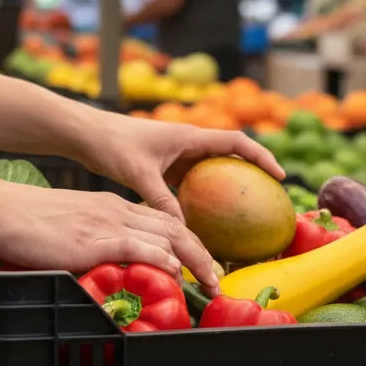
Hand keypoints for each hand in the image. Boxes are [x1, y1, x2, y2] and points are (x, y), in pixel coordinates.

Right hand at [0, 182, 219, 289]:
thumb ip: (93, 243)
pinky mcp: (94, 239)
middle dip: (202, 254)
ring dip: (194, 261)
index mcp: (113, 207)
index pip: (162, 222)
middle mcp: (118, 212)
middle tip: (218, 280)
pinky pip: (137, 247)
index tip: (201, 265)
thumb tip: (106, 267)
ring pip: (166, 237)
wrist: (2, 210)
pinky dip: (161, 260)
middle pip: (175, 228)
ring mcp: (107, 224)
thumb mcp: (71, 228)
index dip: (188, 244)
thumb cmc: (27, 223)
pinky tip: (176, 272)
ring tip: (210, 283)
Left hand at [83, 115, 284, 221]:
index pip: (236, 142)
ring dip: (230, 185)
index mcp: (189, 136)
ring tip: (246, 212)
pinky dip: (204, 196)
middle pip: (231, 155)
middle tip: (269, 197)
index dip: (261, 157)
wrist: (87, 135)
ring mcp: (178, 155)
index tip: (279, 176)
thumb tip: (183, 230)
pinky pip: (193, 182)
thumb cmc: (112, 146)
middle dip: (253, 172)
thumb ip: (162, 201)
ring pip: (213, 170)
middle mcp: (188, 143)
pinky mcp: (166, 166)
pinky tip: (207, 220)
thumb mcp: (139, 174)